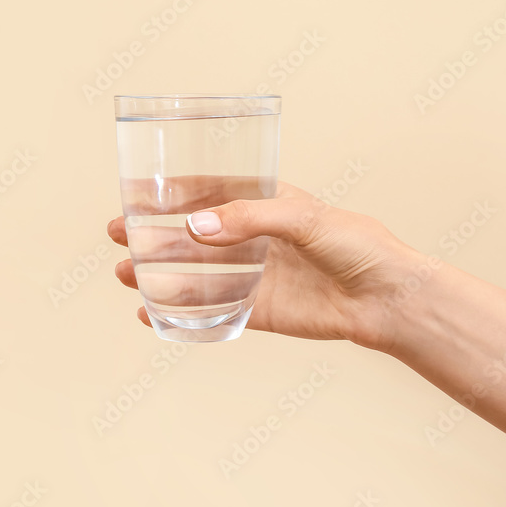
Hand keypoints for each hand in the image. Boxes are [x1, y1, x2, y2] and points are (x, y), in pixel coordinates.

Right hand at [107, 181, 423, 350]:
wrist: (388, 296)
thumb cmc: (357, 243)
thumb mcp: (302, 217)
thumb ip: (248, 219)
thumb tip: (194, 226)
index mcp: (266, 204)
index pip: (208, 193)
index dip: (170, 194)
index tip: (134, 195)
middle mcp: (255, 239)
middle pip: (193, 235)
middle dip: (153, 234)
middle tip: (117, 234)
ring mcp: (256, 276)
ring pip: (196, 274)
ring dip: (159, 273)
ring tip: (124, 273)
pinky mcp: (261, 311)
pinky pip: (213, 312)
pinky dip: (181, 313)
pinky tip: (152, 312)